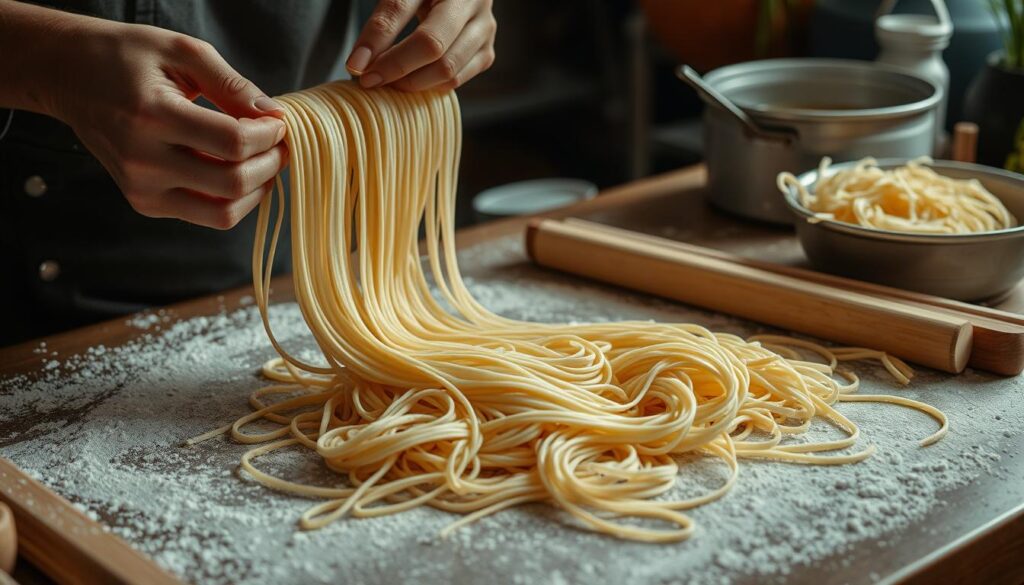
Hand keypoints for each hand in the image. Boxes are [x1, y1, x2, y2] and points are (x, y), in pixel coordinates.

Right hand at [50, 18, 286, 228]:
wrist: (70, 77)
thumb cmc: (127, 57)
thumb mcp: (182, 51)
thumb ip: (231, 84)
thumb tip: (274, 115)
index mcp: (152, 116)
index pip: (232, 143)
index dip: (269, 135)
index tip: (279, 121)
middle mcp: (143, 160)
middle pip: (233, 183)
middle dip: (270, 163)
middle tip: (280, 143)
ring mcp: (142, 189)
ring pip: (224, 213)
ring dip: (257, 190)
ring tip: (264, 160)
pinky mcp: (145, 203)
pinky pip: (207, 215)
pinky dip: (233, 198)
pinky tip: (237, 170)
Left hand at [346, 0, 496, 91]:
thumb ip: (383, 20)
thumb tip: (359, 64)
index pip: (401, 8)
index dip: (376, 39)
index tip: (354, 65)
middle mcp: (473, 0)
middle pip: (432, 45)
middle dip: (395, 67)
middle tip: (369, 80)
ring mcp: (485, 28)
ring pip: (447, 69)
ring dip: (411, 82)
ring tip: (387, 82)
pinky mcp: (487, 52)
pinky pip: (457, 80)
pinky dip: (429, 86)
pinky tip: (409, 81)